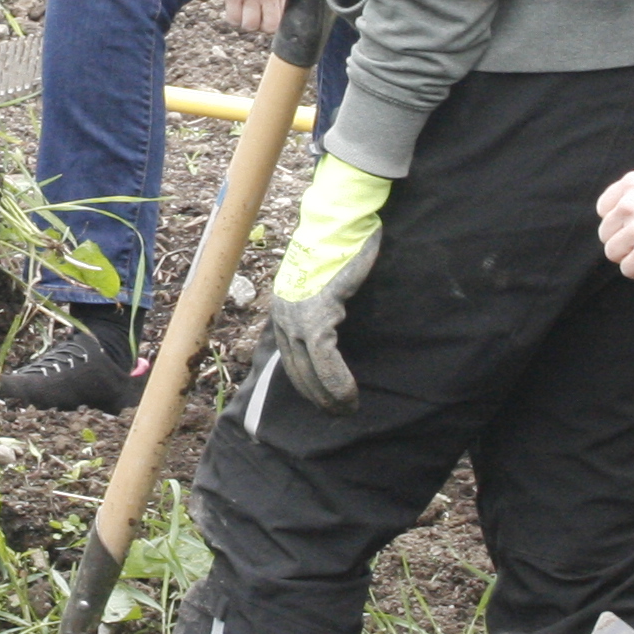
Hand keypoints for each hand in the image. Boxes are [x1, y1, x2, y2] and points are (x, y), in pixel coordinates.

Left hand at [261, 156, 390, 413]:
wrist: (339, 219)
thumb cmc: (338, 248)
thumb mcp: (322, 284)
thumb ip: (321, 308)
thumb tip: (331, 334)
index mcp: (284, 308)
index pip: (290, 359)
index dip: (308, 385)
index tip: (324, 403)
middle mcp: (284, 313)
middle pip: (295, 370)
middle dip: (317, 398)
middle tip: (339, 414)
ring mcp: (297, 312)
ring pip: (307, 368)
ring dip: (328, 395)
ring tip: (348, 409)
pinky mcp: (317, 309)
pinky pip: (323, 355)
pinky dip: (336, 380)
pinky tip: (349, 394)